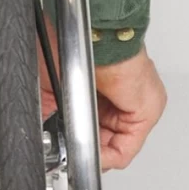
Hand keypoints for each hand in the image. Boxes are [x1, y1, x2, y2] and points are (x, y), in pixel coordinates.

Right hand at [38, 20, 166, 169]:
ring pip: (116, 145)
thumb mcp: (58, 83)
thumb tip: (43, 128)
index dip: (82, 140)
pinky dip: (106, 156)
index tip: (68, 147)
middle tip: (71, 149)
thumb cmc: (78, 42)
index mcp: (111, 86)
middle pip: (108, 138)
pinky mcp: (145, 112)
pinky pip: (125, 149)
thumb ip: (56, 110)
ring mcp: (140, 105)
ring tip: (78, 148)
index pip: (100, 126)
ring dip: (95, 152)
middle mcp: (129, 96)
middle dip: (88, 147)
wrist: (93, 33)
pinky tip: (90, 154)